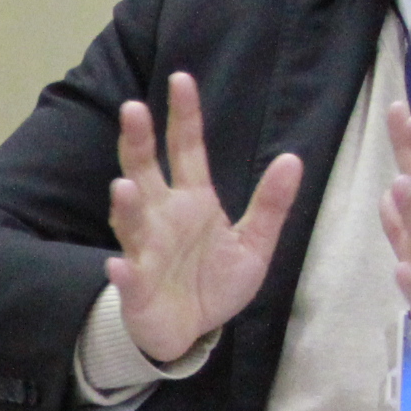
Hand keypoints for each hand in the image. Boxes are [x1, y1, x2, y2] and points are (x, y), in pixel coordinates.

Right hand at [103, 72, 304, 363]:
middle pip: (144, 170)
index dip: (184, 116)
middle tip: (133, 109)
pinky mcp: (136, 287)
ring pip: (130, 221)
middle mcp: (161, 217)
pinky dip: (121, 272)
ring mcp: (144, 250)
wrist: (188, 331)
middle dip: (137, 142)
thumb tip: (293, 159)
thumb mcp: (253, 243)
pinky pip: (127, 277)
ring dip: (125, 206)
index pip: (186, 149)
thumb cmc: (214, 283)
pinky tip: (117, 265)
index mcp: (192, 201)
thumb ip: (271, 205)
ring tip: (124, 187)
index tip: (182, 79)